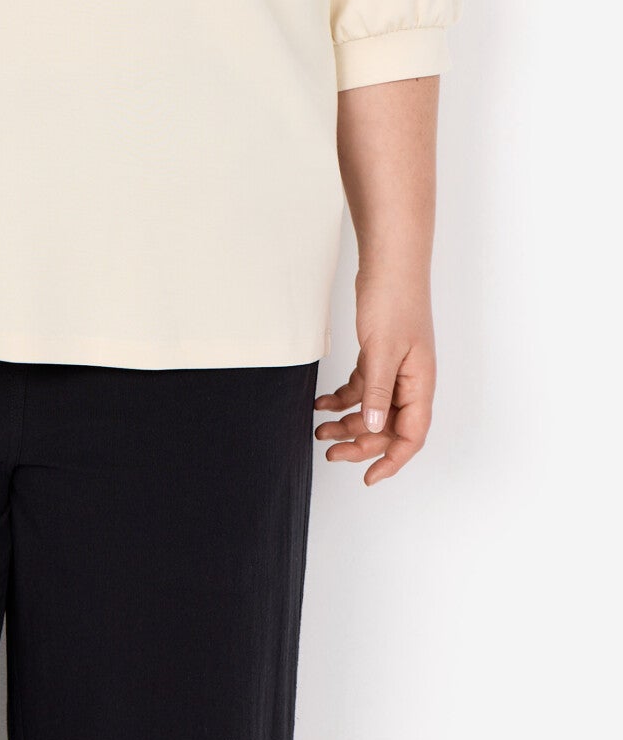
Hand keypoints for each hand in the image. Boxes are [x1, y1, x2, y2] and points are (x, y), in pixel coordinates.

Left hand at [313, 273, 435, 485]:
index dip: (392, 460)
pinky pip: (362, 387)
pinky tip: (322, 402)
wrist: (389, 263)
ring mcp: (395, 369)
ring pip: (372, 409)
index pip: (411, 436)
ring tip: (320, 431)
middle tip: (330, 452)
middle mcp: (410, 381)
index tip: (368, 476)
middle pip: (388, 427)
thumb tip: (372, 428)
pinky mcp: (379, 355)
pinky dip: (343, 397)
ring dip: (347, 422)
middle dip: (360, 444)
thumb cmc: (394, 300)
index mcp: (420, 384)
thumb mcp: (382, 349)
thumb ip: (376, 391)